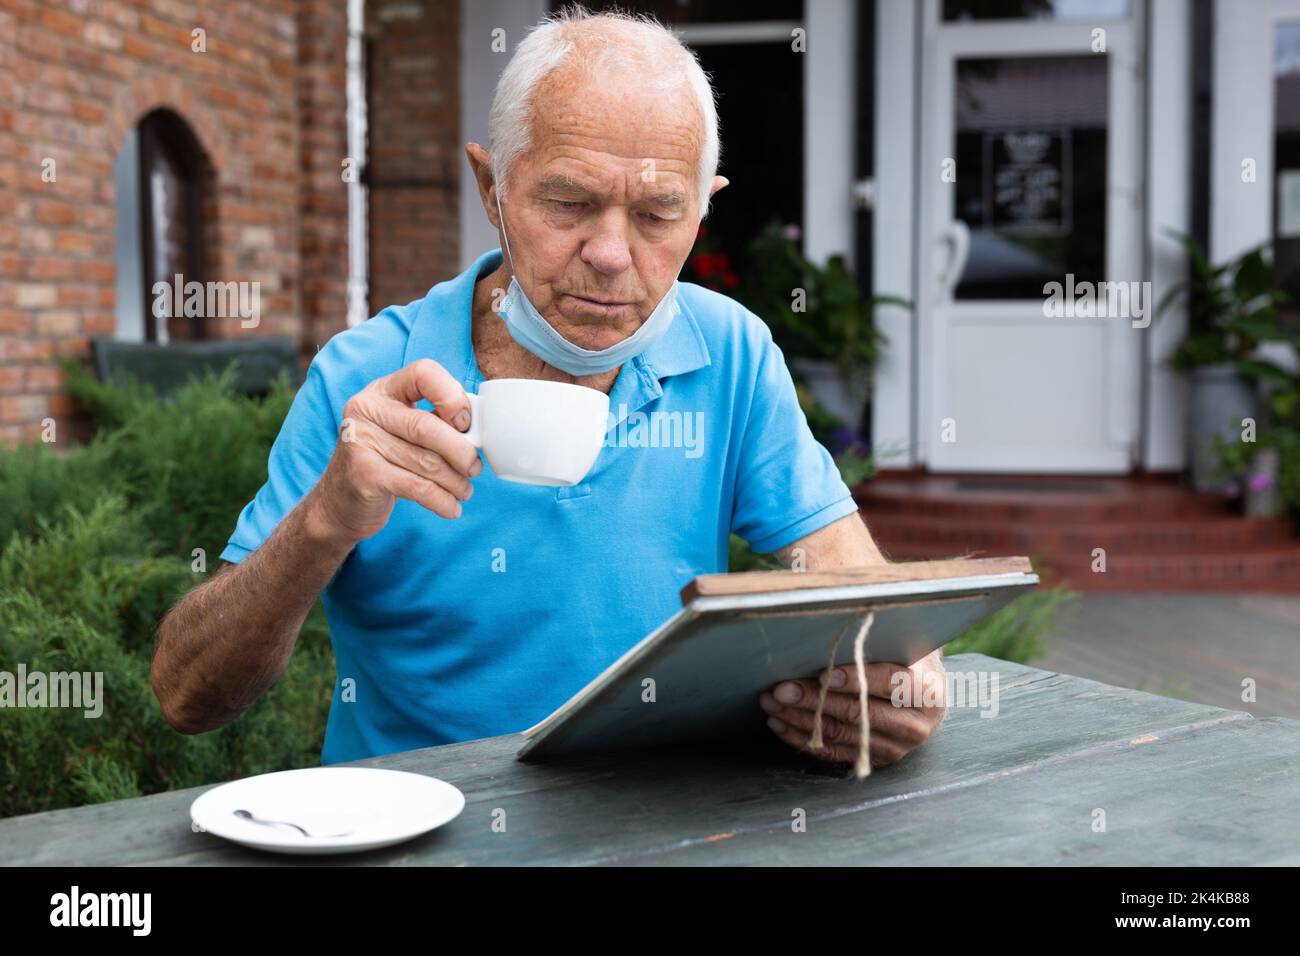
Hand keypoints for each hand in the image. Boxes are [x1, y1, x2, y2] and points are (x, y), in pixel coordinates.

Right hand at [310, 359, 481, 544]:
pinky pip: (416, 487)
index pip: (423, 373)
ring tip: (465, 490)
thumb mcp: (403, 431)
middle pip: (427, 426)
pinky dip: (441, 501)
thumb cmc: (384, 461)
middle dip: (461, 451)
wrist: (340, 500)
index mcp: (383, 390)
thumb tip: (478, 431)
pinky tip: (451, 508)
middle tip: (475, 468)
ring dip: (455, 481)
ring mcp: (360, 440)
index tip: (466, 424)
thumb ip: (434, 421)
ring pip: (425, 461)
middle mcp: (366, 409)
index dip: (452, 396)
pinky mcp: (363, 474)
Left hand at [759, 650, 947, 768]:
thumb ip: (875, 638)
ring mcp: (897, 747)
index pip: (890, 683)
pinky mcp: (877, 760)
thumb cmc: (906, 657)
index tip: (823, 674)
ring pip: (842, 734)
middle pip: (859, 712)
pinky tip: (781, 724)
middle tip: (782, 688)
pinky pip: (836, 753)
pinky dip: (805, 738)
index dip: (856, 679)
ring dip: (802, 719)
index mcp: (928, 691)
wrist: (926, 692)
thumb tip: (828, 626)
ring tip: (772, 703)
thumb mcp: (902, 643)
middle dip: (815, 699)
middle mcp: (916, 725)